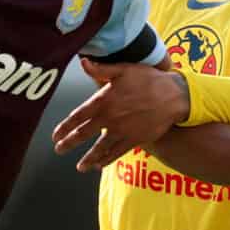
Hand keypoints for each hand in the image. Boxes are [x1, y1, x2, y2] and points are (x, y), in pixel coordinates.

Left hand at [52, 58, 190, 171]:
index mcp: (103, 100)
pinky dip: (107, 160)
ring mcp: (122, 131)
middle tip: (59, 150)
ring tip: (79, 167)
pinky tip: (99, 165)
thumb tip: (83, 62)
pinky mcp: (134, 140)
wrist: (174, 96)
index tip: (55, 135)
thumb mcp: (124, 69)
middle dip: (69, 143)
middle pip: (83, 134)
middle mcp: (109, 118)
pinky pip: (116, 153)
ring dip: (87, 158)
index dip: (64, 126)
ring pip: (99, 148)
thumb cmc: (149, 79)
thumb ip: (101, 69)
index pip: (78, 116)